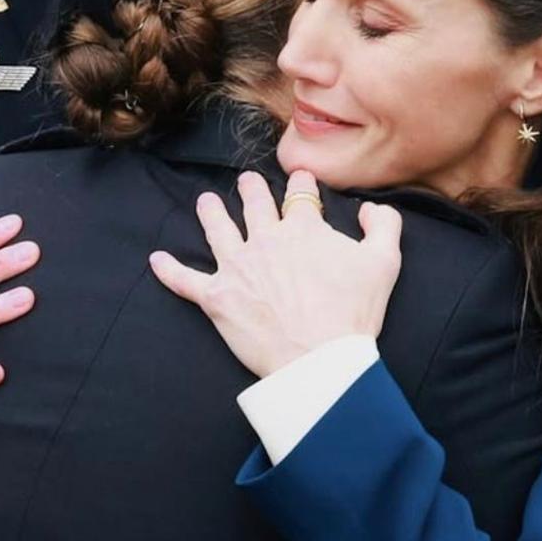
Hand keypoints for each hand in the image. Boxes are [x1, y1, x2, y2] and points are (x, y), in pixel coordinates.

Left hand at [149, 170, 401, 378]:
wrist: (320, 360)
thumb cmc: (354, 313)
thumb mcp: (385, 262)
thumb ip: (383, 225)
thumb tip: (369, 208)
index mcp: (303, 228)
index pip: (300, 194)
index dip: (301, 184)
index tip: (300, 180)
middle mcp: (266, 239)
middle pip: (254, 203)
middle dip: (251, 189)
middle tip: (247, 182)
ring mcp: (238, 267)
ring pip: (217, 229)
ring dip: (210, 212)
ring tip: (205, 202)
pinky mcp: (217, 298)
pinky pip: (185, 281)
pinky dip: (169, 270)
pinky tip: (156, 259)